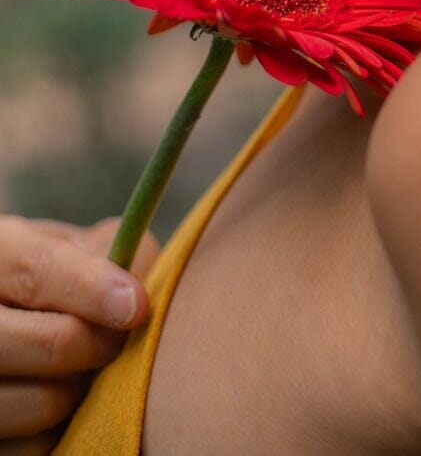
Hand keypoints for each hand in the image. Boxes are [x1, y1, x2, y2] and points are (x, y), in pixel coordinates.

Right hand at [0, 214, 159, 452]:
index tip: (136, 306)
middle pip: (47, 341)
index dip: (91, 288)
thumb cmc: (55, 278)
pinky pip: (34, 447)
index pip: (34, 271)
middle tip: (116, 340)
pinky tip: (58, 398)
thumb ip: (110, 251)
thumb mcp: (70, 248)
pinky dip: (60, 429)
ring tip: (82, 368)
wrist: (18, 319)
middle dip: (98, 344)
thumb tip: (140, 288)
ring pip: (43, 401)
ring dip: (80, 390)